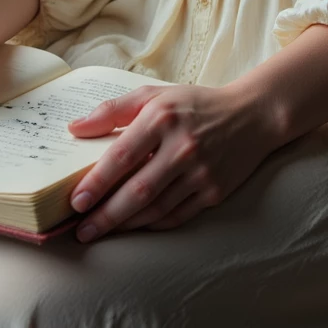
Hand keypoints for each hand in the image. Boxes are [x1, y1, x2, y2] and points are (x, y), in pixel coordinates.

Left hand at [65, 82, 280, 240]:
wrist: (252, 116)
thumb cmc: (194, 105)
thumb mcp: (154, 95)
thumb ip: (112, 110)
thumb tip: (74, 128)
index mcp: (162, 117)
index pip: (122, 156)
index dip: (97, 182)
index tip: (76, 201)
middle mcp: (182, 147)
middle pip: (137, 190)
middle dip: (106, 215)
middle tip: (81, 230)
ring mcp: (201, 172)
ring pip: (155, 208)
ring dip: (125, 224)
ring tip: (101, 231)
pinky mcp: (214, 192)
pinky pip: (177, 216)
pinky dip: (152, 224)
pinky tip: (134, 226)